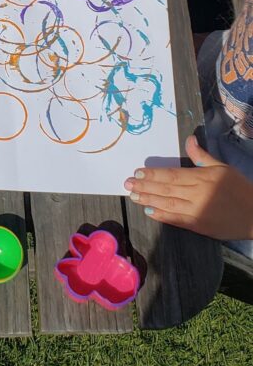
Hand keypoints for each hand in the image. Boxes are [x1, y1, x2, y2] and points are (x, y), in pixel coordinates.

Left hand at [124, 135, 252, 240]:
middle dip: (145, 186)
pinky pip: (177, 221)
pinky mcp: (199, 227)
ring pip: (168, 204)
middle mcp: (197, 194)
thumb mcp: (222, 167)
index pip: (172, 175)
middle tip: (127, 183)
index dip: (153, 174)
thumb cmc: (239, 188)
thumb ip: (202, 156)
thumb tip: (189, 139)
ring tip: (133, 195)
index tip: (137, 171)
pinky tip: (149, 212)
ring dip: (149, 200)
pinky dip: (162, 216)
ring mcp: (197, 212)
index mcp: (202, 178)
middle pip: (166, 189)